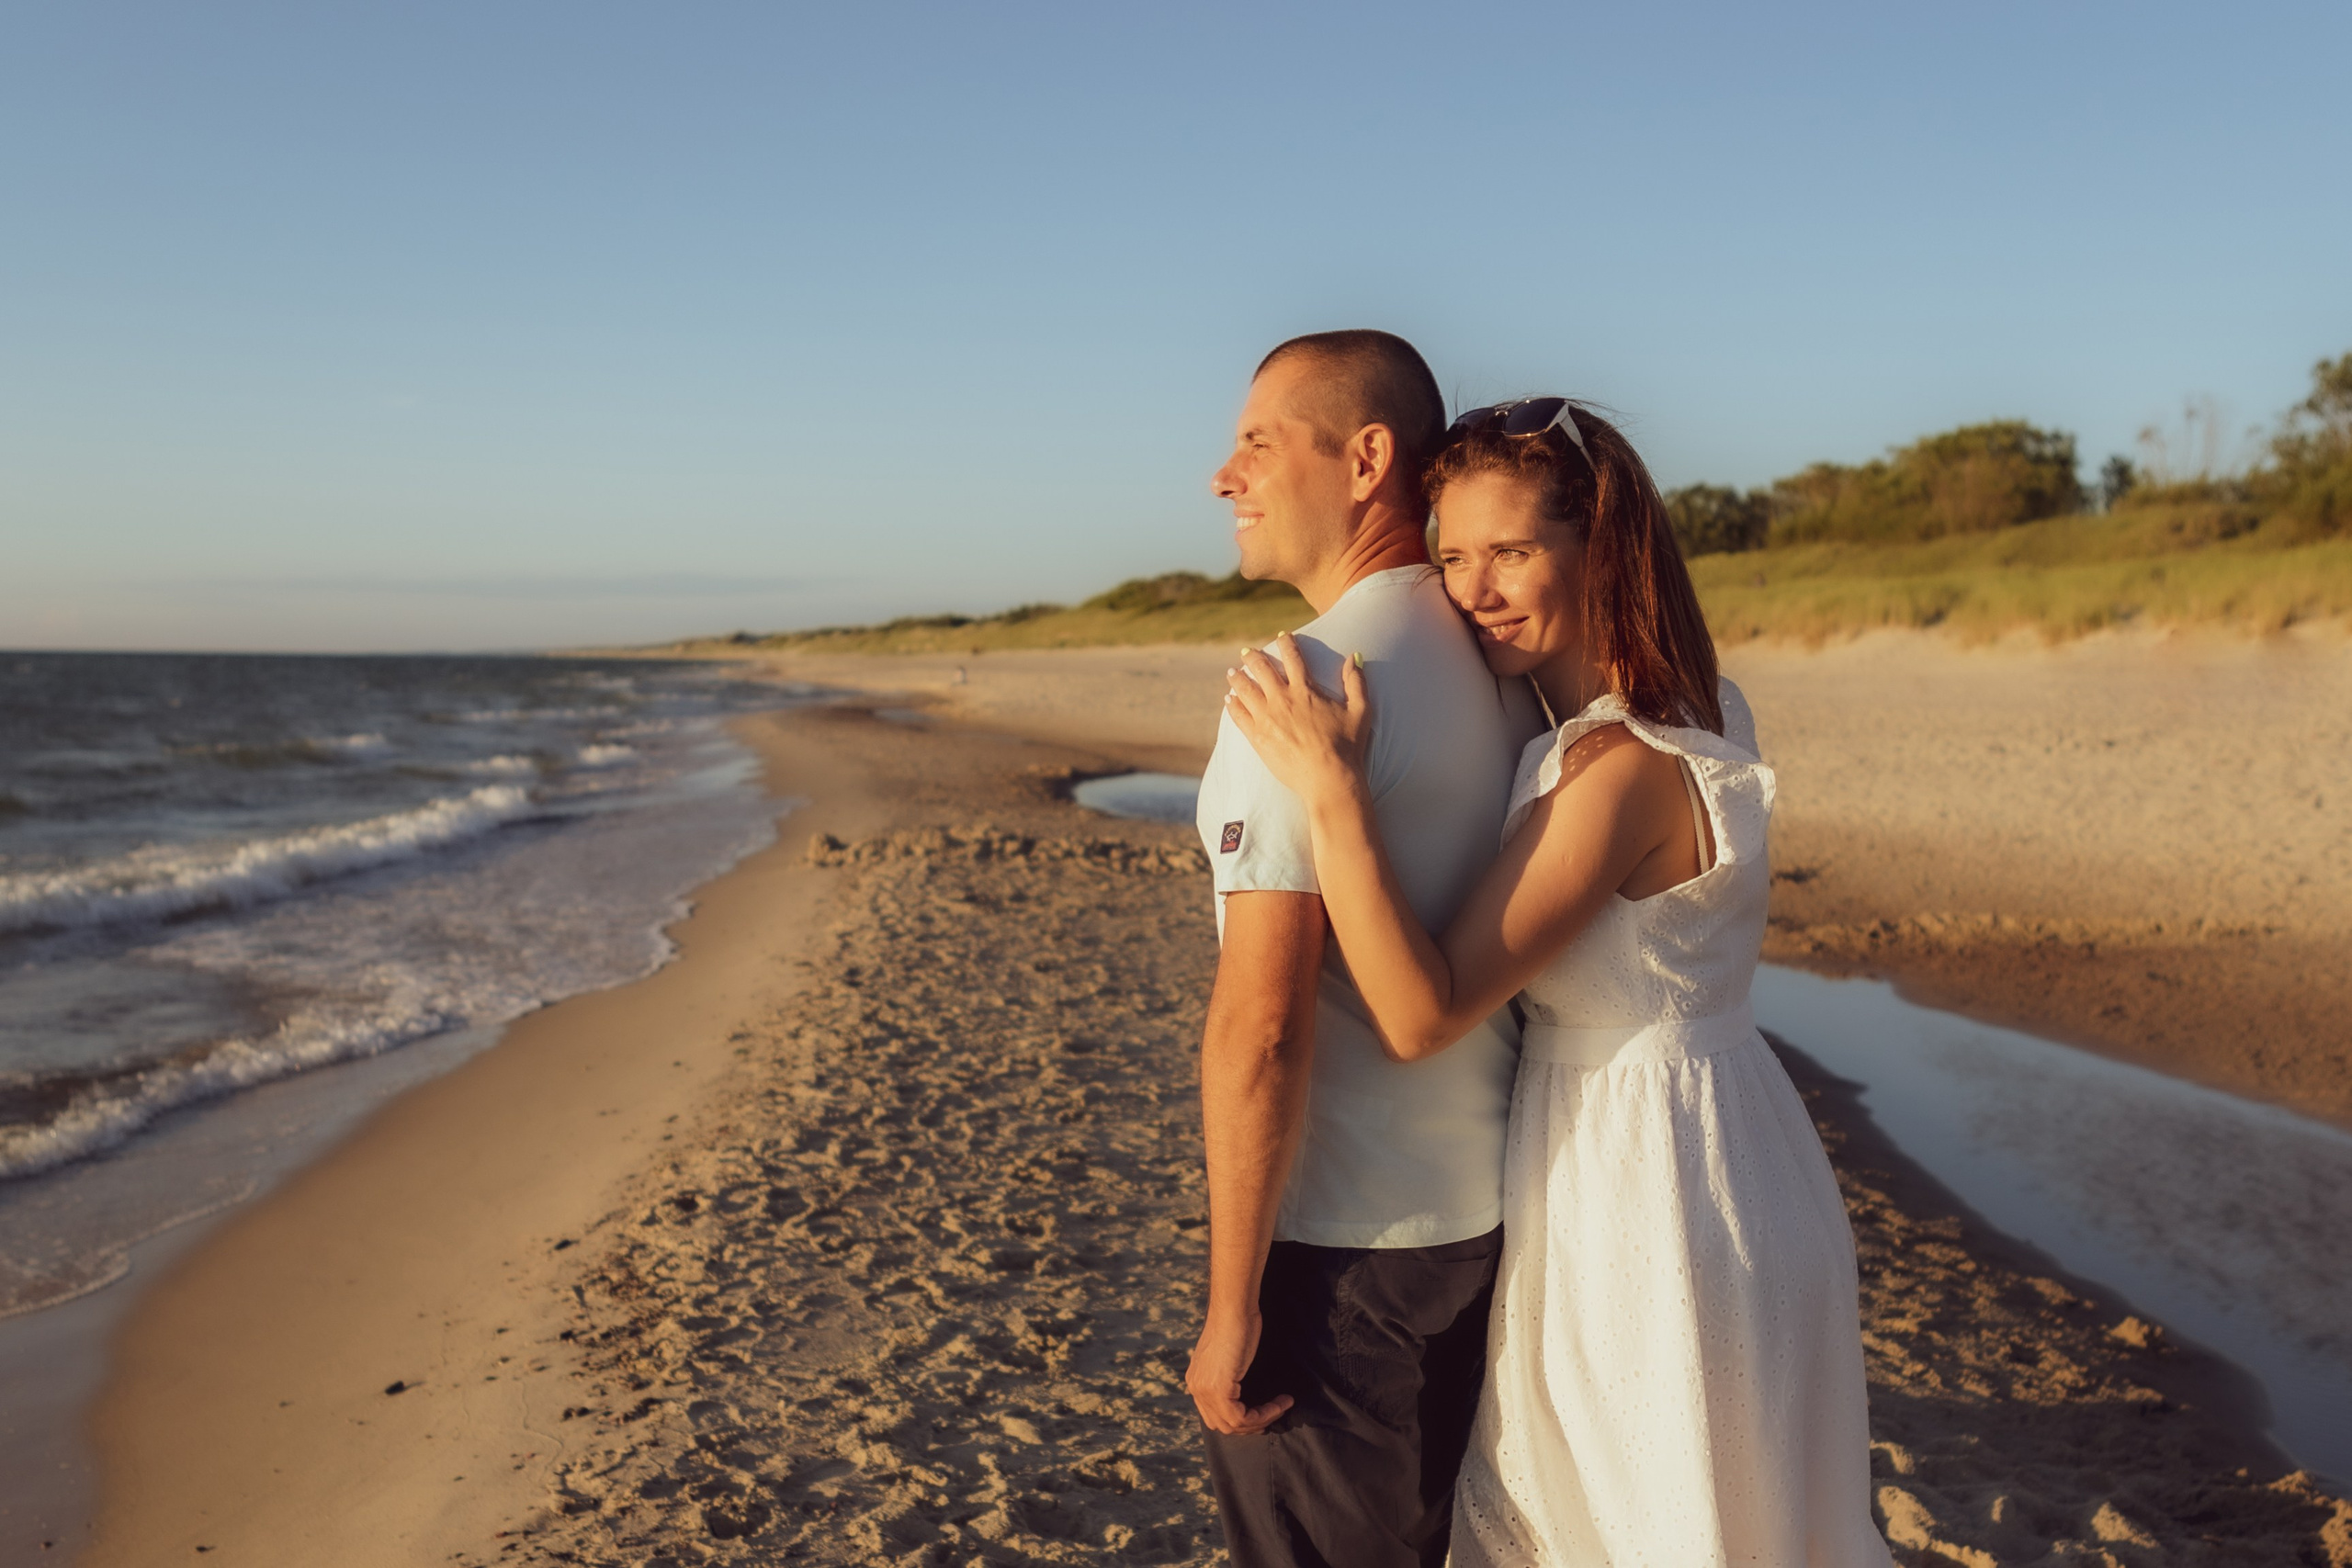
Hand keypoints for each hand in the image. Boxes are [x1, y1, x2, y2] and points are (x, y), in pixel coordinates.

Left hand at [1186, 1307, 1292, 1435]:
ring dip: (1262, 1420)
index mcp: (1196, 1380)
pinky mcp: (1219, 1389)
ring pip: (1233, 1425)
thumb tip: (1244, 1394)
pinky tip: (1281, 1402)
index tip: (1266, 1411)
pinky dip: (1265, 1414)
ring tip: (1282, 1406)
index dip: (1242, 1420)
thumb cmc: (1237, 1323)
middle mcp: (1196, 1388)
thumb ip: (1228, 1375)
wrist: (1234, 1308)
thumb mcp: (1228, 1355)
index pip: (1215, 1415)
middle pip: (1222, 1425)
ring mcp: (1204, 1390)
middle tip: (1274, 1414)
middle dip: (1252, 1425)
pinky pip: (1242, 1417)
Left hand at [1224, 633, 1369, 802]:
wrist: (1328, 778)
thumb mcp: (1360, 711)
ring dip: (1237, 678)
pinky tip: (1229, 700)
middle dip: (1253, 657)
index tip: (1281, 636)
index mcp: (1306, 690)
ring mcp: (1267, 718)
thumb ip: (1356, 682)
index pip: (1293, 658)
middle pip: (1262, 669)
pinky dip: (1232, 705)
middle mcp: (1283, 699)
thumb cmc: (1347, 746)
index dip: (1286, 643)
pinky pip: (1239, 715)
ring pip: (1245, 690)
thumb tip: (1354, 657)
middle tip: (1247, 652)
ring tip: (1232, 672)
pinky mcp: (1257, 737)